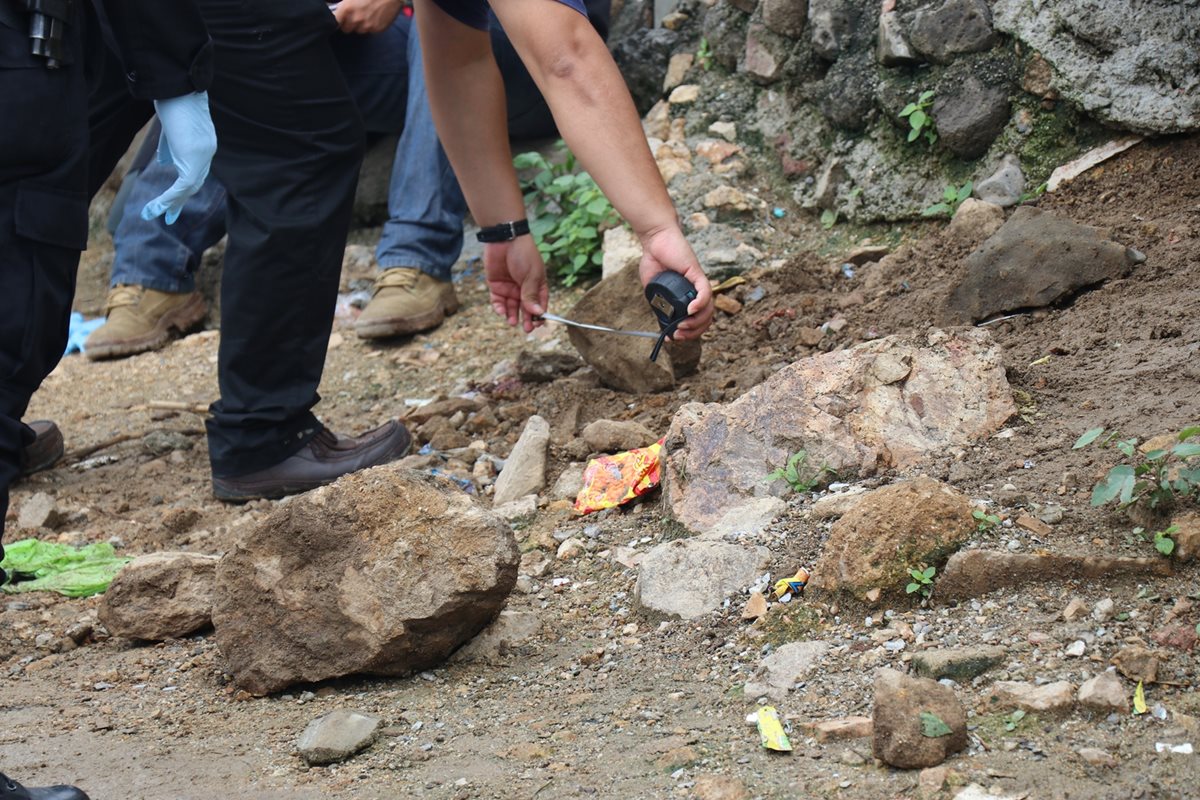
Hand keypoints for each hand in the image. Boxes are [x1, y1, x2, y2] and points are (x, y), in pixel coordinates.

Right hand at [142, 92, 216, 224]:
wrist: (177, 87)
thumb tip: (165, 162)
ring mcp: (203, 155)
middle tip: (169, 216)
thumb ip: (171, 145)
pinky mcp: (193, 157)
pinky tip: (158, 206)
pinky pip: (183, 185)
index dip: (185, 186)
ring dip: (172, 203)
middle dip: (181, 200)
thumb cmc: (171, 98)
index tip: (175, 198)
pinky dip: (170, 197)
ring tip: (157, 215)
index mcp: (205, 143)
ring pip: (189, 187)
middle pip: (196, 183)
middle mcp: (208, 151)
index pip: (197, 170)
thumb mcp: (171, 126)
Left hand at [334, 0, 404, 32]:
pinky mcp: (378, 29)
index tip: (340, 17)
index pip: (336, 21)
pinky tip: (375, 16)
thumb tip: (338, 8)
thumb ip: (344, 3)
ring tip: (366, 15)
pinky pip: (371, 31)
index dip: (338, 19)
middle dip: (348, 23)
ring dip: (360, 25)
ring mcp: (367, 26)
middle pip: (346, 29)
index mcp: (347, 8)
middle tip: (354, 16)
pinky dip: (371, 26)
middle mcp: (356, 19)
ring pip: (359, 31)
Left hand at [483, 236, 548, 332]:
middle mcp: (523, 287)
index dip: (539, 314)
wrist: (504, 239)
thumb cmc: (523, 254)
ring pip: (512, 306)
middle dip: (526, 318)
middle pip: (525, 307)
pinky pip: (498, 300)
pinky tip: (502, 312)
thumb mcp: (531, 276)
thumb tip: (537, 313)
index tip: (538, 324)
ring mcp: (510, 287)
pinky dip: (500, 307)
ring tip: (513, 322)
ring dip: (512, 315)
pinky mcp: (496, 285)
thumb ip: (531, 295)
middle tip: (527, 329)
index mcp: (537, 284)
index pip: (540, 303)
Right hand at [637, 225, 712, 340]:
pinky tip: (690, 310)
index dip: (688, 333)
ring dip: (697, 322)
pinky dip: (700, 304)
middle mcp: (696, 291)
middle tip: (678, 334)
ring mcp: (698, 283)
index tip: (672, 338)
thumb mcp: (652, 288)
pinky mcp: (697, 273)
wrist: (654, 240)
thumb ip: (657, 303)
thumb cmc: (654, 260)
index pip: (696, 320)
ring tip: (682, 325)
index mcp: (687, 296)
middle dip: (693, 331)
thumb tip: (660, 321)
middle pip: (706, 318)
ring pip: (708, 308)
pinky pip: (705, 292)